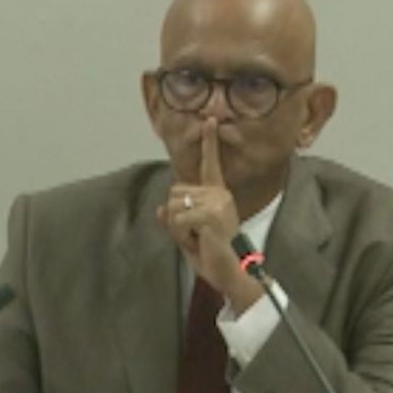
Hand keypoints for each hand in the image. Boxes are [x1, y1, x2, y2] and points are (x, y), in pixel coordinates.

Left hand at [157, 118, 242, 293]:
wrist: (230, 273)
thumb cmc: (213, 255)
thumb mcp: (189, 235)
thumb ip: (176, 219)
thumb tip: (162, 209)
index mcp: (217, 194)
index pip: (211, 164)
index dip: (209, 142)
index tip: (209, 119)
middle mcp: (219, 193)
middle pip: (174, 192)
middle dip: (176, 217)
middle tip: (196, 234)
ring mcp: (216, 202)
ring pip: (173, 206)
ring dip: (178, 228)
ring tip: (199, 239)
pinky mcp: (210, 214)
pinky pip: (177, 219)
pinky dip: (180, 235)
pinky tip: (199, 241)